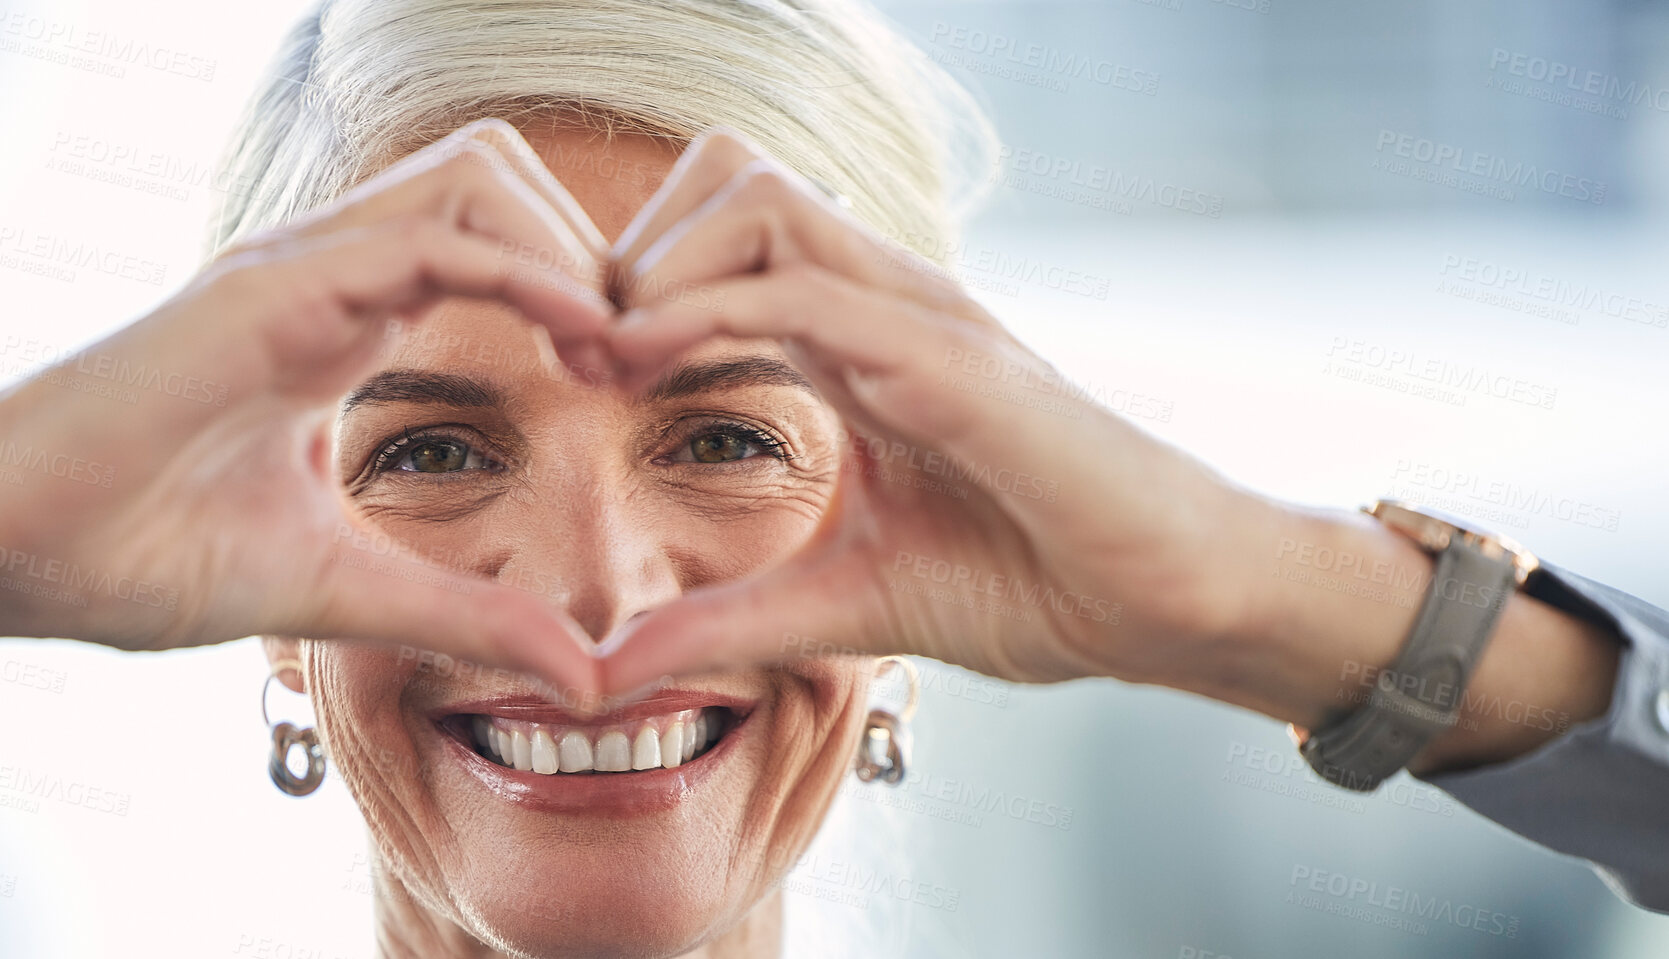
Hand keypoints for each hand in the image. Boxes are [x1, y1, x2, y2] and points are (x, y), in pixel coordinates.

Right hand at [0, 120, 615, 693]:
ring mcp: (296, 266)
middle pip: (498, 180)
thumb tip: (580, 676)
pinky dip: (527, 273)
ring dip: (571, 249)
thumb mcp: (341, 589)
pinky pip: (430, 235)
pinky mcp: (271, 284)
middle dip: (592, 251)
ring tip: (618, 351)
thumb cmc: (133, 555)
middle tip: (641, 357)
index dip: (577, 297)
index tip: (629, 385)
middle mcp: (325, 273)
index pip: (490, 245)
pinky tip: (588, 342)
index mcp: (340, 322)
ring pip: (477, 176)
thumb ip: (462, 614)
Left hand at [591, 129, 1284, 697]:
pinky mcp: (954, 361)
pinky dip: (708, 313)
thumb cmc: (1031, 580)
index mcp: (856, 336)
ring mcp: (921, 318)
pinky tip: (648, 367)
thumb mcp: (837, 604)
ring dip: (659, 265)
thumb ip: (723, 621)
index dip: (634, 284)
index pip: (722, 239)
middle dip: (632, 249)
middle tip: (580, 349)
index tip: (579, 366)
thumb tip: (606, 666)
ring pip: (760, 201)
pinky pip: (811, 292)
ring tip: (607, 358)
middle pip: (730, 177)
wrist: (1164, 606)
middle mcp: (884, 302)